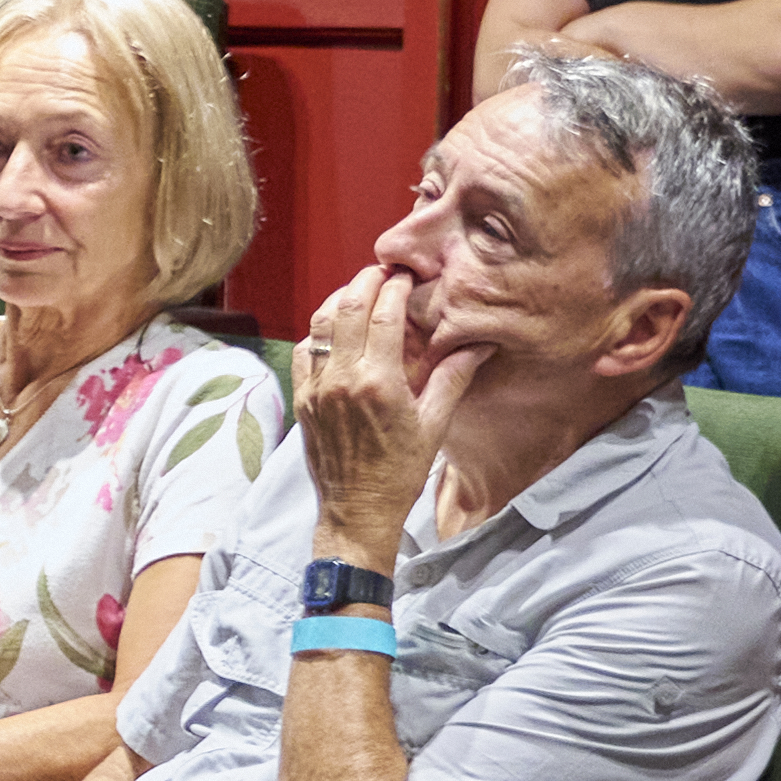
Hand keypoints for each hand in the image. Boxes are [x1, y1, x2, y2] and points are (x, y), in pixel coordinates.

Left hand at [289, 264, 465, 552]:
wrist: (358, 509)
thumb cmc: (400, 471)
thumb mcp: (435, 423)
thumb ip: (453, 377)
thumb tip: (479, 343)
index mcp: (378, 382)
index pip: (382, 314)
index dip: (393, 286)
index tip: (405, 274)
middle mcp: (341, 380)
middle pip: (346, 309)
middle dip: (363, 282)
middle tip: (381, 271)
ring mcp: (316, 389)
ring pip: (318, 326)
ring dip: (338, 301)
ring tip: (358, 292)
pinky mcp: (301, 400)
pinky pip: (303, 352)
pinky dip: (318, 332)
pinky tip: (336, 331)